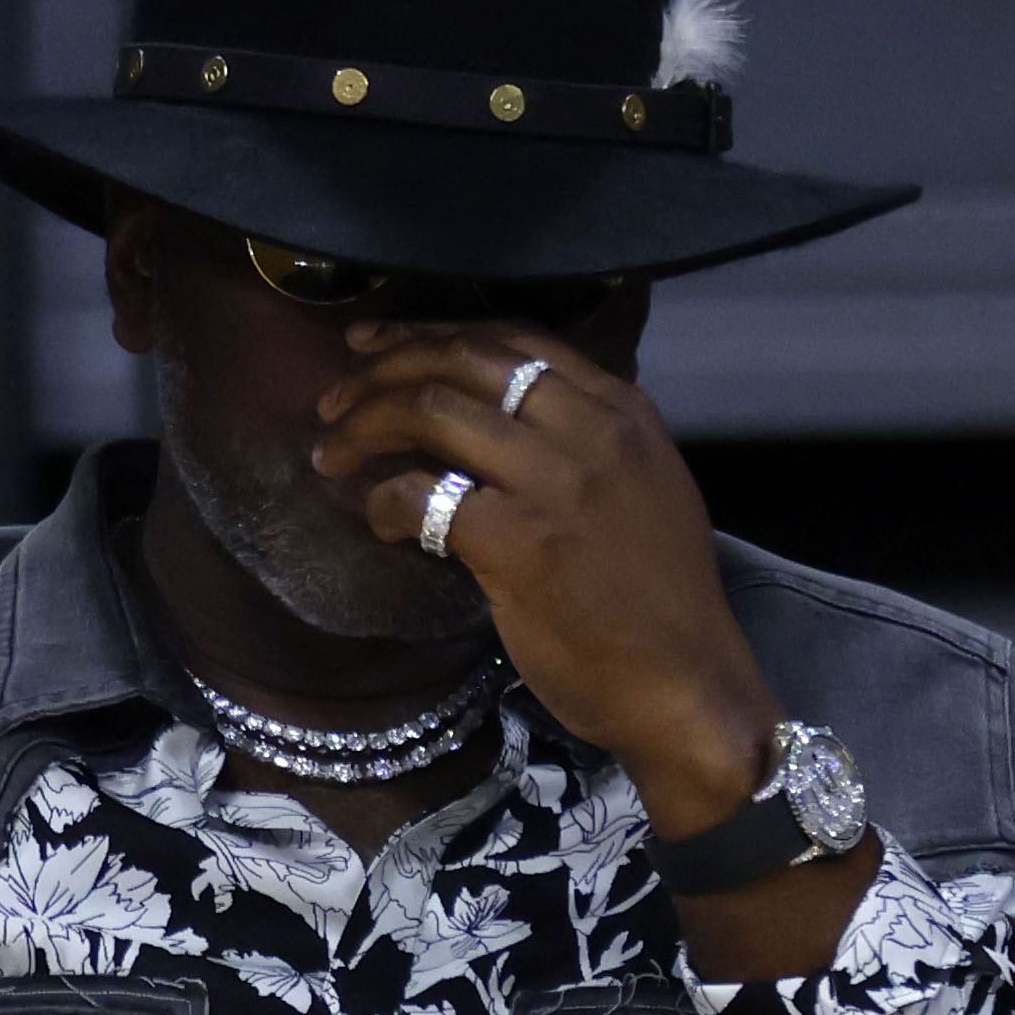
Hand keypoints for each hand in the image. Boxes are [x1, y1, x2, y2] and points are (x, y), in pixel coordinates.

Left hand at [312, 326, 789, 837]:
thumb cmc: (654, 600)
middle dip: (384, 368)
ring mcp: (556, 483)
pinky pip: (424, 495)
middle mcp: (592, 431)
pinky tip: (381, 522)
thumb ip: (577, 444)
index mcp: (621, 411)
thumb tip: (488, 424)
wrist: (684, 681)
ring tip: (330, 453)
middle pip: (465, 361)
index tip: (375, 347)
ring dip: (365, 426)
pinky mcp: (520, 543)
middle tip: (334, 401)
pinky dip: (386, 502)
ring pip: (433, 410)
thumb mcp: (637, 490)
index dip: (431, 333)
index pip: (514, 338)